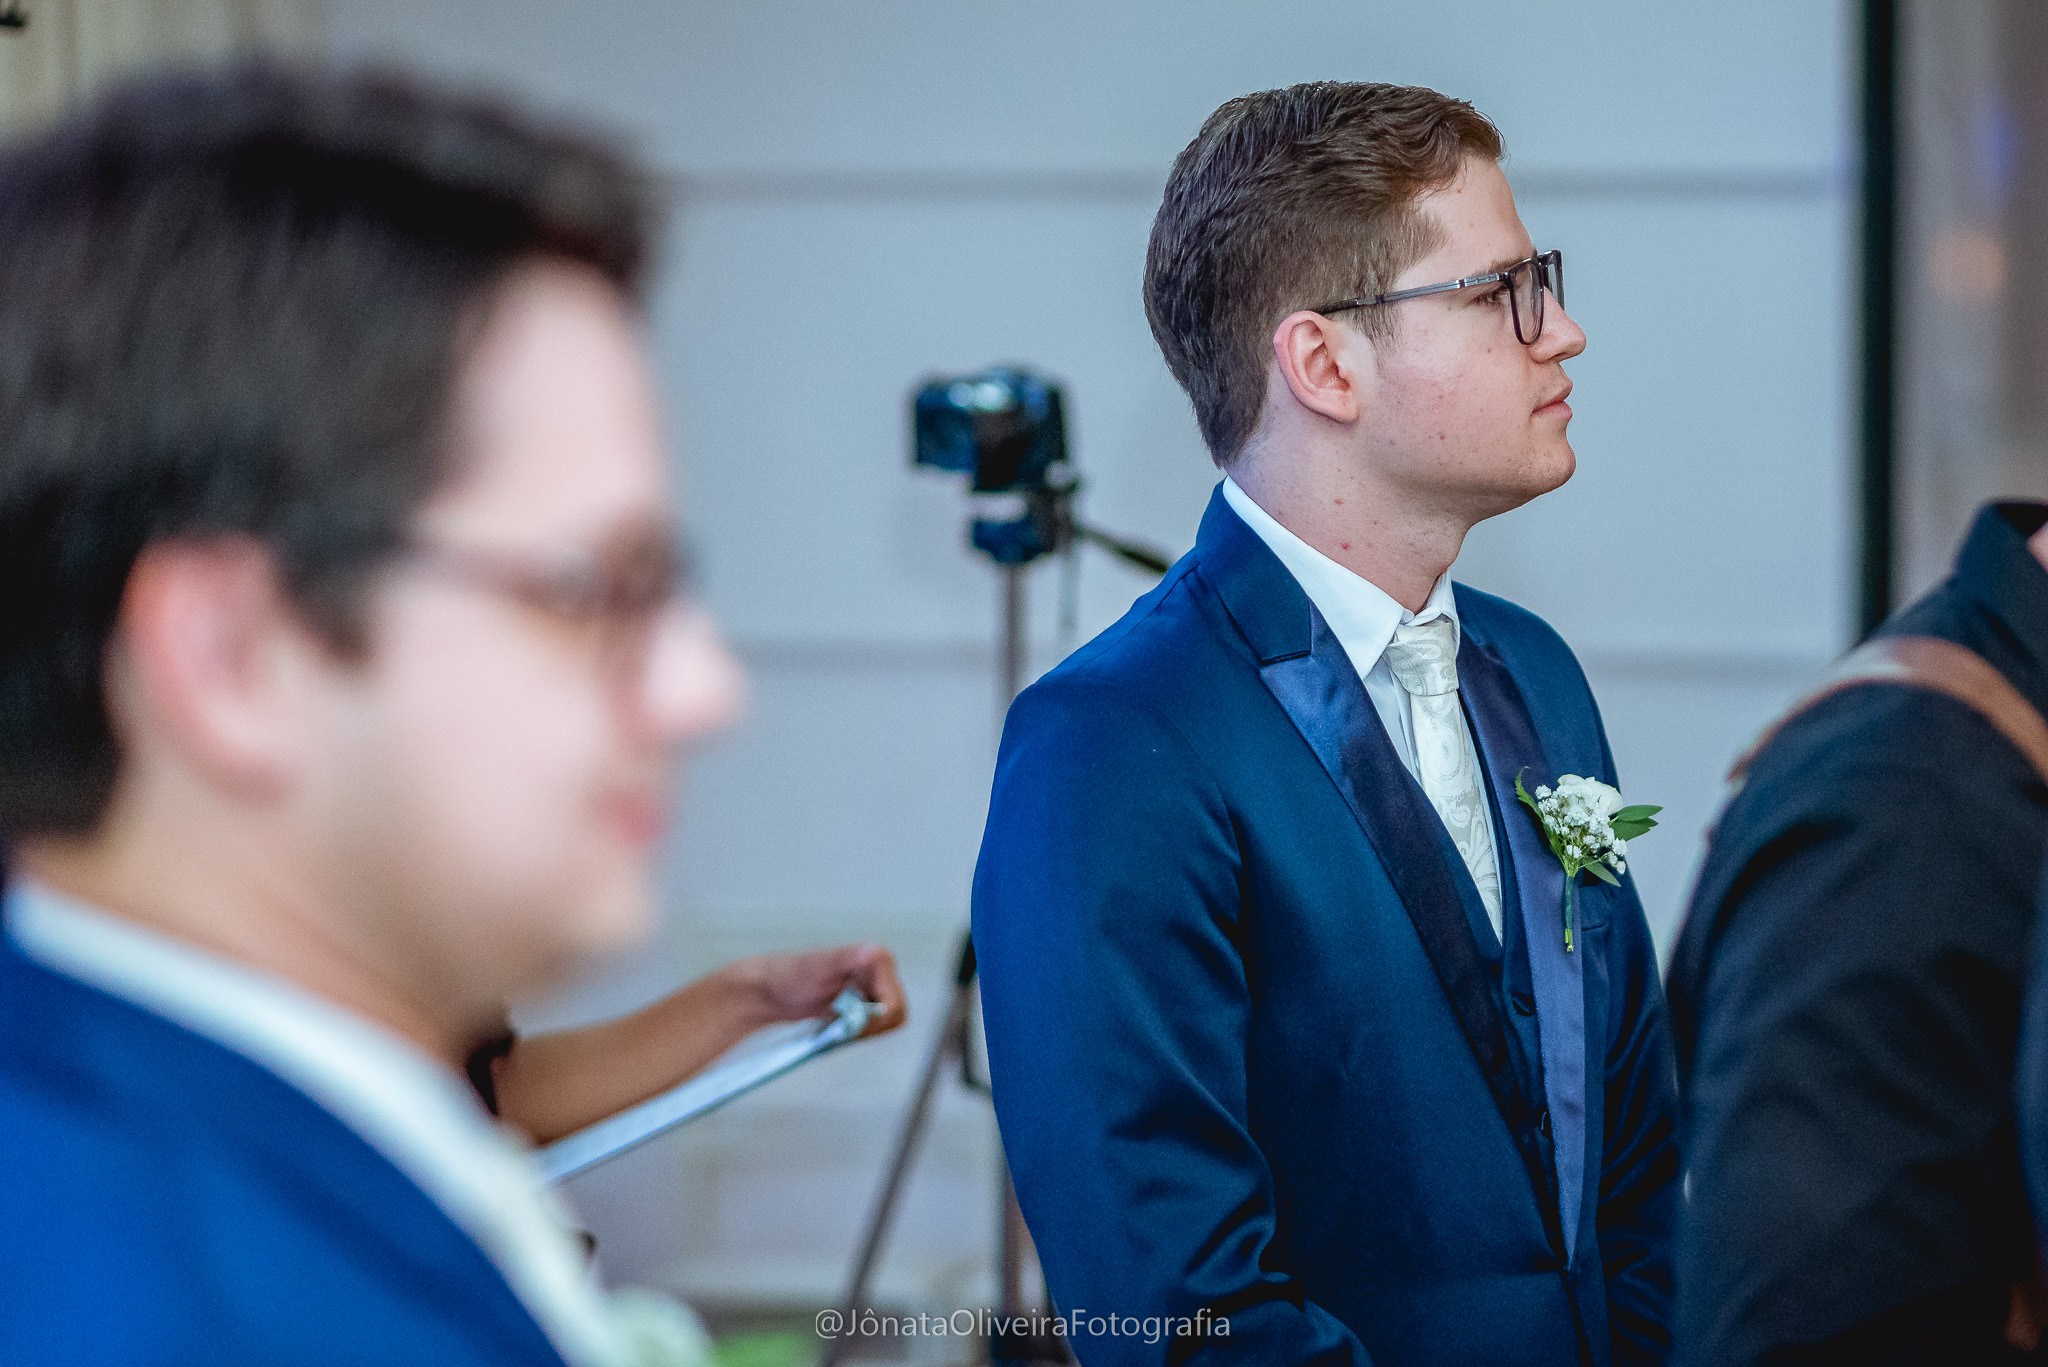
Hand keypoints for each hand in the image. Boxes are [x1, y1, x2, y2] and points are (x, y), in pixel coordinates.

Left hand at [730, 943, 907, 1038]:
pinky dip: (854, 1032)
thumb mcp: (818, 966)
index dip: (874, 1021)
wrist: (767, 990)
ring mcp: (871, 988)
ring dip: (860, 1030)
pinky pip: (871, 1027)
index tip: (847, 1024)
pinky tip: (833, 1024)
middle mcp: (880, 971)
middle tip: (837, 1025)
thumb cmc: (787, 974)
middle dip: (867, 1027)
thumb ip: (847, 958)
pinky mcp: (861, 1003)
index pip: (895, 1005)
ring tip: (833, 1023)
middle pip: (894, 1016)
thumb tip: (874, 952)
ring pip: (884, 1024)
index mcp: (878, 959)